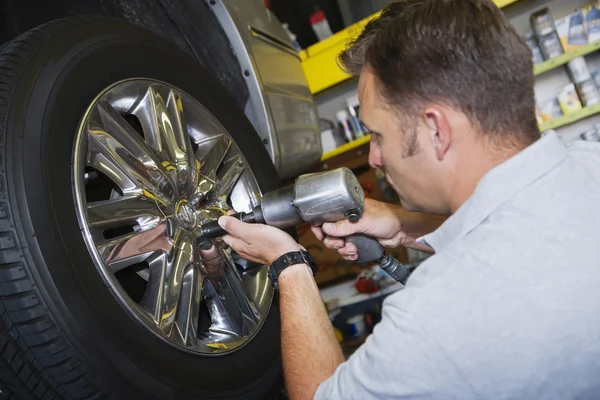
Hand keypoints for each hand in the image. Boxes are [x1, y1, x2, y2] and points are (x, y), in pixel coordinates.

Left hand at [218, 216, 304, 264]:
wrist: (289, 255)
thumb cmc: (272, 245)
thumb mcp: (251, 232)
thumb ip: (235, 226)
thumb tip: (221, 221)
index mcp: (239, 245)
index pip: (225, 235)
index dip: (225, 223)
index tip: (230, 214)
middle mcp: (245, 249)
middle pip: (235, 236)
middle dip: (235, 225)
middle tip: (239, 215)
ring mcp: (255, 250)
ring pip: (246, 238)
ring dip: (246, 228)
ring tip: (251, 220)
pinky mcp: (265, 249)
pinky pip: (257, 240)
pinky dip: (257, 233)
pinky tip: (262, 228)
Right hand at [311, 198, 433, 260]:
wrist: (402, 231)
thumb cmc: (388, 218)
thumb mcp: (364, 220)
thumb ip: (344, 226)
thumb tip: (326, 227)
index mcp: (347, 208)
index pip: (327, 215)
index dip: (320, 224)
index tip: (319, 232)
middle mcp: (348, 220)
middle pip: (329, 233)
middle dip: (332, 241)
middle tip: (339, 243)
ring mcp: (353, 231)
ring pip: (338, 244)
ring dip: (342, 249)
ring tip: (352, 249)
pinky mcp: (359, 242)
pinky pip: (347, 250)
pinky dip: (349, 254)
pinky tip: (356, 253)